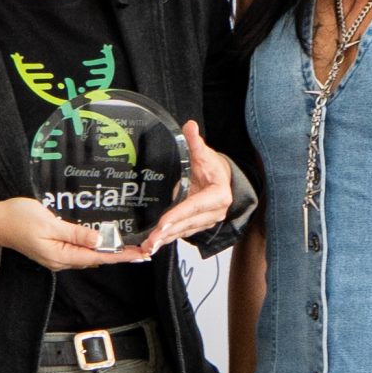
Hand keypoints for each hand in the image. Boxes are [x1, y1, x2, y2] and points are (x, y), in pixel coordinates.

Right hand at [0, 196, 147, 271]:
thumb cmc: (18, 219)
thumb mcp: (49, 222)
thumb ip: (76, 233)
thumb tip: (100, 240)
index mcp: (61, 255)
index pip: (97, 256)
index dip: (121, 255)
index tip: (140, 255)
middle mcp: (60, 260)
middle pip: (96, 258)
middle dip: (119, 254)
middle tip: (143, 249)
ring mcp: (56, 256)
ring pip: (88, 255)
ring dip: (108, 251)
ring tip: (129, 247)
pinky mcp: (53, 250)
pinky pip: (79, 250)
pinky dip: (95, 246)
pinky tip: (104, 241)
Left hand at [140, 121, 234, 252]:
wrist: (223, 179)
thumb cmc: (213, 168)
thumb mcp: (205, 153)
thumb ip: (195, 142)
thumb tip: (189, 126)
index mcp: (218, 196)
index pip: (195, 206)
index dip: (179, 214)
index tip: (163, 222)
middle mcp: (214, 213)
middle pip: (187, 223)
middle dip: (167, 232)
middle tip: (150, 240)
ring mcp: (206, 221)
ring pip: (183, 231)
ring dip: (165, 240)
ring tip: (148, 246)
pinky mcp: (197, 226)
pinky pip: (181, 233)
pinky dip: (167, 239)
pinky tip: (153, 245)